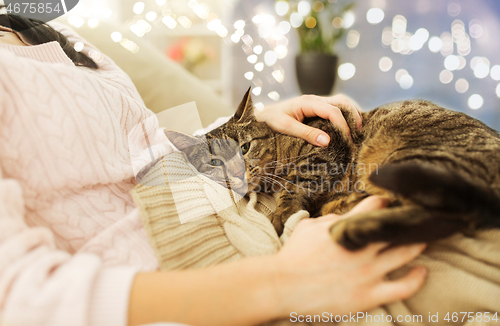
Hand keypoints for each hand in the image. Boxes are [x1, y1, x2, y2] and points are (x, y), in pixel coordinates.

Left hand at [255, 94, 362, 145]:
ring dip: (351, 114)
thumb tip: (327, 141)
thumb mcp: (285, 128)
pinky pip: (334, 109)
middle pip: (342, 102)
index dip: (343, 126)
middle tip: (359, 134)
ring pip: (341, 103)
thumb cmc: (270, 121)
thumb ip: (306, 134)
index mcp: (308, 102)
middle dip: (353, 116)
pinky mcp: (315, 109)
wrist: (260, 116)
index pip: (333, 111)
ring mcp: (316, 103)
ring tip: (357, 131)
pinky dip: (344, 116)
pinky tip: (348, 129)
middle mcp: (314, 99)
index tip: (348, 141)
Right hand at [271, 196, 426, 317]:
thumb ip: (329, 219)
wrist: (282, 286)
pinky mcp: (369, 295)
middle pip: (398, 227)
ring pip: (406, 253)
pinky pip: (403, 287)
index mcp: (345, 227)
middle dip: (409, 220)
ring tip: (425, 238)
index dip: (386, 203)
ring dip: (419, 243)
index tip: (391, 205)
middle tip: (417, 219)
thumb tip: (343, 217)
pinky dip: (417, 278)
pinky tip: (423, 270)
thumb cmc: (292, 257)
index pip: (376, 206)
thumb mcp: (307, 228)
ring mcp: (367, 272)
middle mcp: (361, 247)